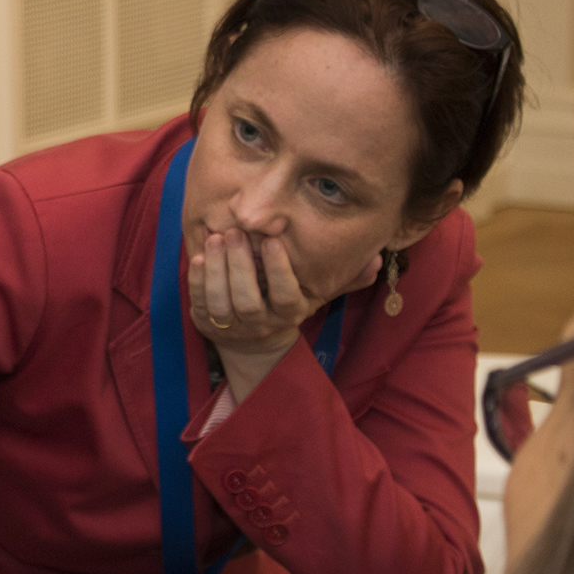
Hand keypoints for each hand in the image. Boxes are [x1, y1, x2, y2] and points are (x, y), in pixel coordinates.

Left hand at [189, 230, 380, 399]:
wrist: (253, 341)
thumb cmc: (286, 302)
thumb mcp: (317, 291)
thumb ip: (345, 276)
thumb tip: (377, 259)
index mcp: (289, 313)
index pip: (285, 296)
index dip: (278, 270)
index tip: (273, 240)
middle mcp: (260, 325)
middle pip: (247, 300)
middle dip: (240, 265)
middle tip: (237, 232)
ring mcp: (231, 327)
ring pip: (220, 303)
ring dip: (216, 270)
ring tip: (216, 237)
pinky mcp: (206, 324)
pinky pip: (199, 304)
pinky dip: (196, 281)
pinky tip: (197, 256)